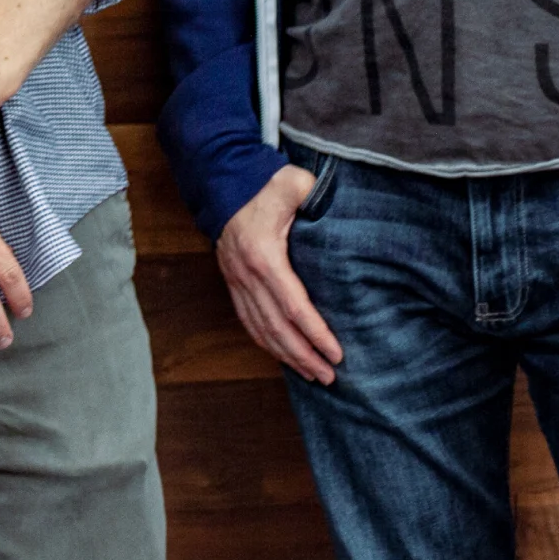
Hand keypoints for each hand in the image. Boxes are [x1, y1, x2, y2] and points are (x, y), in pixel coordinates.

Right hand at [218, 165, 344, 385]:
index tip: (337, 354)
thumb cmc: (261, 186)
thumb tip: (337, 204)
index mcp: (264, 256)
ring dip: (287, 356)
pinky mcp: (233, 283)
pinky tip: (283, 356)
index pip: (293, 306)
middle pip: (277, 327)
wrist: (221, 184)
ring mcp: (236, 281)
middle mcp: (246, 275)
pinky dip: (266, 343)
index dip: (316, 333)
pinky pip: (248, 321)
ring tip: (313, 374)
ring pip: (261, 329)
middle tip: (330, 376)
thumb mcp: (291, 183)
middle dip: (304, 355)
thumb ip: (313, 193)